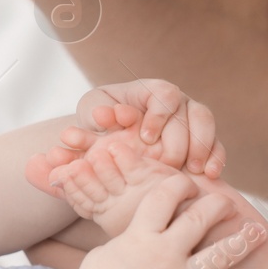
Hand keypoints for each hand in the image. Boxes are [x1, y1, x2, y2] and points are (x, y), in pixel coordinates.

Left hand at [25, 80, 225, 194]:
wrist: (114, 159)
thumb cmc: (96, 143)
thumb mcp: (80, 140)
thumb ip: (69, 145)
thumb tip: (51, 149)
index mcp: (143, 93)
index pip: (160, 95)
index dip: (154, 116)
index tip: (143, 138)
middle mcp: (169, 101)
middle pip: (186, 109)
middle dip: (178, 135)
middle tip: (166, 160)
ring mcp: (188, 119)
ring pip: (204, 121)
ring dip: (201, 144)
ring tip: (193, 169)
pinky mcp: (202, 140)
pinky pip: (216, 142)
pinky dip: (216, 156)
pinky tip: (210, 174)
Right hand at [63, 173, 266, 268]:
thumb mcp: (106, 251)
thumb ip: (132, 236)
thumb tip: (145, 225)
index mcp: (139, 236)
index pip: (165, 195)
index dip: (180, 184)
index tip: (188, 183)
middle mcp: (163, 255)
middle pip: (200, 218)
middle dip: (218, 205)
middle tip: (226, 204)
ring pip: (219, 257)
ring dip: (241, 242)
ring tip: (258, 232)